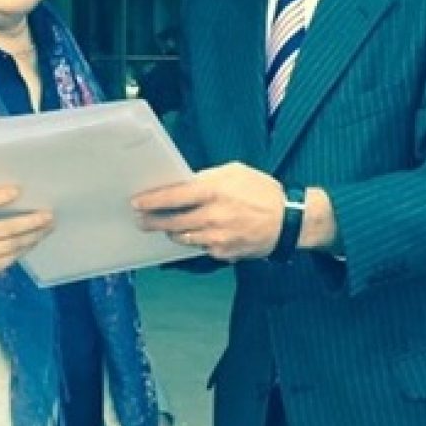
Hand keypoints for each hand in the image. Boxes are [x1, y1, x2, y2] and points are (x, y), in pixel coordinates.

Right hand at [0, 187, 53, 280]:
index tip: (17, 190)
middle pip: (4, 229)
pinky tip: (36, 239)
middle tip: (48, 215)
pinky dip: (26, 247)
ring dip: (34, 235)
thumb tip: (14, 191)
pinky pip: (12, 257)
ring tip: (48, 226)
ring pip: (12, 245)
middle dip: (29, 222)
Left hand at [132, 162, 284, 260]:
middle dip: (152, 222)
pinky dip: (197, 240)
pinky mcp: (223, 253)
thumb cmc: (262, 192)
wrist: (288, 221)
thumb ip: (208, 178)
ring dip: (172, 232)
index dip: (152, 201)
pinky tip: (198, 234)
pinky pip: (200, 247)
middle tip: (141, 220)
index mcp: (214, 191)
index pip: (174, 196)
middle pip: (172, 222)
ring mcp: (217, 237)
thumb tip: (184, 182)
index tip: (137, 202)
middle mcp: (213, 216)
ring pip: (182, 237)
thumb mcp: (235, 173)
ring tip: (167, 227)